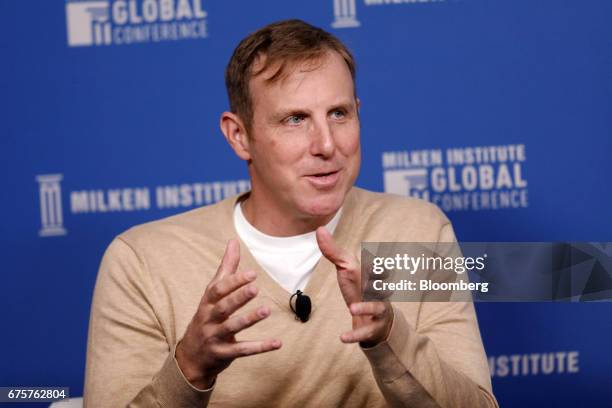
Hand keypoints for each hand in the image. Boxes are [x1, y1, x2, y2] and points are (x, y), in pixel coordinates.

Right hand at [175, 239, 281, 388]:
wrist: (190, 357)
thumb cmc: (206, 317)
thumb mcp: (212, 293)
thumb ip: (226, 268)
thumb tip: (233, 241)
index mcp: (207, 302)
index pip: (218, 290)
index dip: (234, 282)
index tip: (252, 273)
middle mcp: (209, 319)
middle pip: (223, 307)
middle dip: (238, 297)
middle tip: (255, 288)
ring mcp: (215, 337)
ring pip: (232, 328)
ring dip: (249, 319)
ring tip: (266, 311)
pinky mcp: (223, 354)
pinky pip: (242, 350)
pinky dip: (260, 347)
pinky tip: (278, 342)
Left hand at [316, 227, 392, 347]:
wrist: (373, 319)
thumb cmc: (359, 289)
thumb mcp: (347, 270)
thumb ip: (333, 251)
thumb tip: (319, 229)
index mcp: (372, 276)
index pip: (376, 269)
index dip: (377, 266)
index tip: (374, 261)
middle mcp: (378, 292)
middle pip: (382, 287)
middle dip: (381, 283)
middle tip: (380, 278)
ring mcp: (378, 310)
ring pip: (377, 309)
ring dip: (366, 308)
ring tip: (352, 308)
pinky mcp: (373, 328)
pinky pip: (365, 332)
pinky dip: (354, 334)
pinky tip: (342, 338)